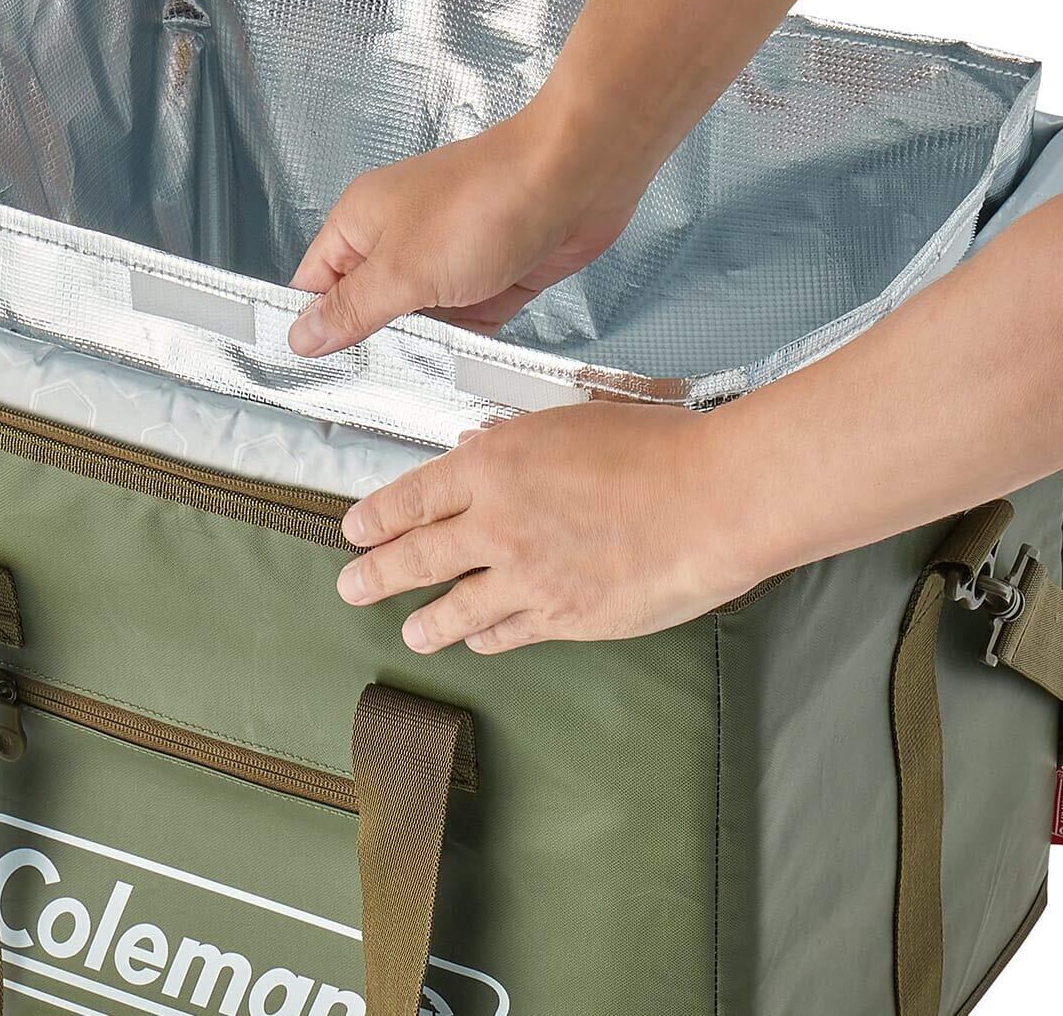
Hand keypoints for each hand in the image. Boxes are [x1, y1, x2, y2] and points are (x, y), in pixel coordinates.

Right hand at [287, 93, 652, 355]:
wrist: (577, 178)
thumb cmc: (485, 202)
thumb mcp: (403, 270)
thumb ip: (352, 309)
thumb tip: (301, 337)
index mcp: (361, 223)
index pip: (316, 286)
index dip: (313, 331)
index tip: (317, 381)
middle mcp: (399, 239)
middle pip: (368, 308)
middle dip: (373, 348)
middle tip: (371, 396)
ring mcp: (446, 258)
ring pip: (420, 323)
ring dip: (425, 352)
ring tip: (420, 388)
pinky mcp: (490, 277)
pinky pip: (466, 324)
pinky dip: (467, 346)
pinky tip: (465, 371)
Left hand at [335, 401, 771, 652]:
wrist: (713, 501)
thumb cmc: (657, 447)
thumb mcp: (570, 422)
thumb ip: (514, 446)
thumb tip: (472, 455)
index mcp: (493, 465)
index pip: (412, 497)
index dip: (376, 517)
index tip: (353, 529)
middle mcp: (498, 525)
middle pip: (415, 558)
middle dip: (374, 575)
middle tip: (350, 586)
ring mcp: (528, 578)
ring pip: (455, 609)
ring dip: (426, 621)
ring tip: (410, 630)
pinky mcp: (564, 617)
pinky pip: (508, 632)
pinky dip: (487, 637)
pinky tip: (479, 640)